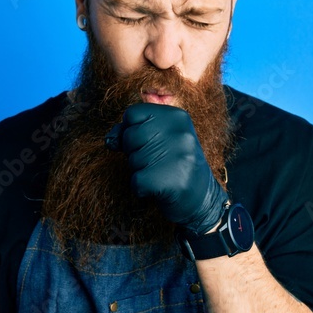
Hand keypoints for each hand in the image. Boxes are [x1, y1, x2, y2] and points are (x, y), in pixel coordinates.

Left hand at [110, 103, 227, 235]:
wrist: (202, 200)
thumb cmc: (174, 165)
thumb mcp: (159, 138)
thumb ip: (132, 131)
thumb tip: (110, 139)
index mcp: (177, 116)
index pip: (132, 113)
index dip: (131, 130)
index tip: (148, 142)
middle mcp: (179, 132)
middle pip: (129, 136)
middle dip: (135, 152)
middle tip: (158, 161)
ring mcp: (176, 156)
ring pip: (132, 159)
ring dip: (140, 171)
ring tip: (162, 173)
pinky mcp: (168, 180)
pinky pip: (135, 181)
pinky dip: (141, 189)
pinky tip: (159, 189)